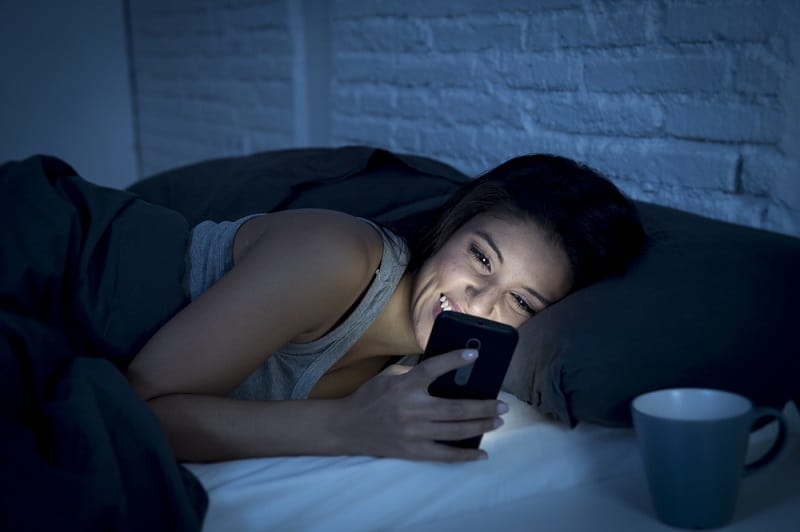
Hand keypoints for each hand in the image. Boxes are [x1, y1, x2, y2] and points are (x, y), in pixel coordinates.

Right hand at [335, 349, 506, 461]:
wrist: (347, 427)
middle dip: (483, 406)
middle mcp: (412, 409)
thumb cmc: (370, 397)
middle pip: (456, 408)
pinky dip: (465, 455)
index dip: (455, 360)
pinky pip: (444, 455)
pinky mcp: (413, 450)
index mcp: (406, 385)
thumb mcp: (390, 376)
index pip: (434, 368)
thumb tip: (446, 371)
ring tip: (497, 420)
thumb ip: (415, 373)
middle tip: (503, 404)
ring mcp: (414, 432)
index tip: (475, 355)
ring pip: (455, 430)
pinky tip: (482, 453)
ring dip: (481, 425)